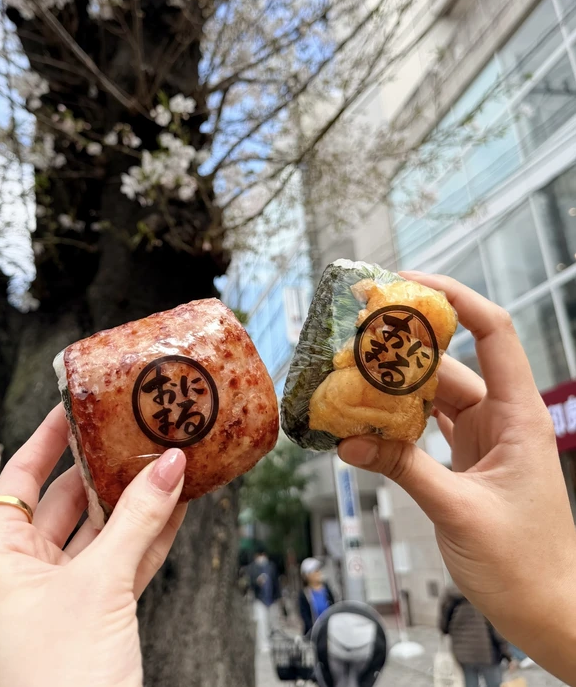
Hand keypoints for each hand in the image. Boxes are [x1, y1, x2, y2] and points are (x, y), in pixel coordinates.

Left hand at [0, 406, 186, 686]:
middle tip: (137, 432)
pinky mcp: (92, 616)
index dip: (49, 439)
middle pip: (66, 501)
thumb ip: (138, 521)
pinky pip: (120, 563)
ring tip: (165, 462)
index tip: (75, 406)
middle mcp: (22, 573)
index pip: (20, 478)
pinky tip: (174, 508)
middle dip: (106, 469)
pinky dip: (146, 537)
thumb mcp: (101, 587)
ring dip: (134, 502)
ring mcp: (59, 595)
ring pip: (99, 532)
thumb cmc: (56, 684)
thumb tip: (168, 467)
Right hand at [338, 272, 575, 680]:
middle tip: (357, 330)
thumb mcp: (459, 512)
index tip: (408, 283)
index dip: (455, 299)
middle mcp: (502, 418)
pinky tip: (366, 418)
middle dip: (405, 345)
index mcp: (518, 416)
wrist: (550, 614)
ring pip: (435, 395)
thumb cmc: (526, 567)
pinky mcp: (469, 461)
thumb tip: (347, 439)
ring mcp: (486, 439)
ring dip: (396, 387)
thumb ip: (402, 469)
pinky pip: (428, 426)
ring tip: (350, 373)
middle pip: (452, 361)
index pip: (494, 332)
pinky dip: (399, 421)